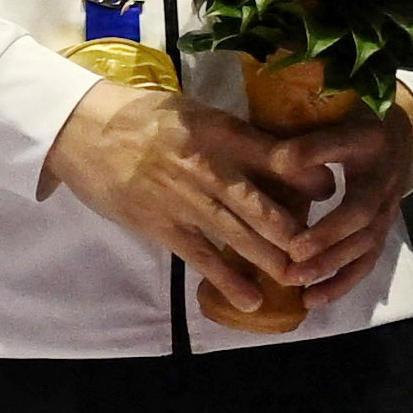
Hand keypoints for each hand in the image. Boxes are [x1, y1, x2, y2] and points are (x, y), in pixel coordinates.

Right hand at [38, 80, 328, 297]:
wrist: (83, 130)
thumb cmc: (141, 116)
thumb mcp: (196, 112)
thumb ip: (234, 135)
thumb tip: (275, 154)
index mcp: (224, 135)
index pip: (280, 158)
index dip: (310, 177)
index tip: (329, 190)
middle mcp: (212, 169)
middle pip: (266, 207)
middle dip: (298, 233)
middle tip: (324, 251)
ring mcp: (187, 201)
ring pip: (240, 236)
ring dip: (272, 261)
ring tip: (297, 280)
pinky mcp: (162, 226)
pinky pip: (202, 258)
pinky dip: (227, 280)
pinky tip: (249, 300)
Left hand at [206, 88, 412, 293]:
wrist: (396, 133)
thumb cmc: (350, 121)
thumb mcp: (328, 116)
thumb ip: (302, 134)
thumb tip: (272, 161)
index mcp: (367, 142)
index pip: (340, 144)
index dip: (312, 153)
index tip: (281, 164)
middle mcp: (383, 179)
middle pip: (361, 213)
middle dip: (327, 236)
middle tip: (293, 253)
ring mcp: (387, 208)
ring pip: (365, 244)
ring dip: (332, 265)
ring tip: (297, 281)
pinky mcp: (382, 230)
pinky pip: (366, 261)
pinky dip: (341, 282)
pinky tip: (312, 299)